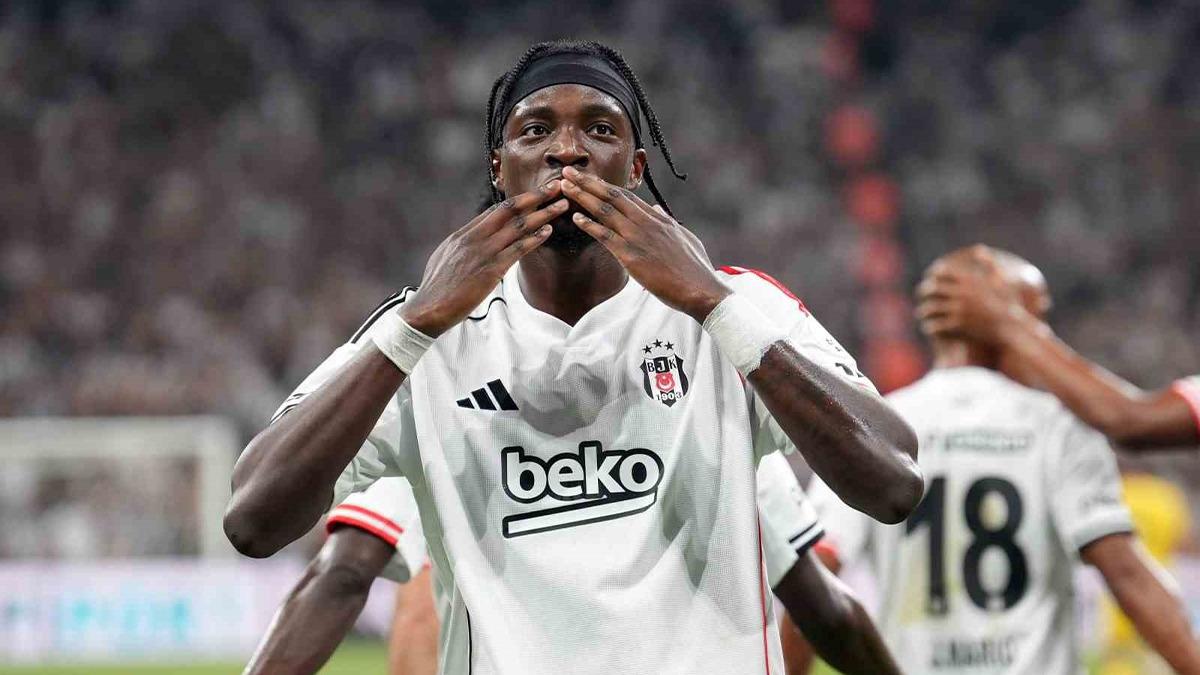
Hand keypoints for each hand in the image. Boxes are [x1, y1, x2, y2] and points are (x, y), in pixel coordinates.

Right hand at [400, 182, 567, 336]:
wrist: (427, 309)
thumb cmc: (436, 290)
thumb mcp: (445, 260)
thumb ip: (462, 248)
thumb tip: (473, 242)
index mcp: (462, 235)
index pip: (494, 212)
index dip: (517, 201)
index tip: (534, 194)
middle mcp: (474, 238)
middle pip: (508, 210)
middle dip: (534, 196)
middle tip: (554, 186)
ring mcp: (483, 253)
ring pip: (518, 226)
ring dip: (543, 214)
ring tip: (562, 205)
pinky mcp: (491, 270)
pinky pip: (518, 249)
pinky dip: (535, 238)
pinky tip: (548, 231)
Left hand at [560, 166, 728, 320]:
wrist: (702, 290)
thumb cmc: (696, 270)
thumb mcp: (685, 238)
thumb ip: (668, 222)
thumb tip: (656, 209)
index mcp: (659, 219)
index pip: (627, 197)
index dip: (605, 186)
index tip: (588, 178)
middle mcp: (647, 222)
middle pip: (612, 196)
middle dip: (588, 182)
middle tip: (568, 171)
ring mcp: (638, 237)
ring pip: (605, 211)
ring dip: (582, 196)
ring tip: (564, 186)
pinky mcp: (632, 256)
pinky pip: (605, 237)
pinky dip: (589, 225)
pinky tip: (575, 218)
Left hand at [914, 245, 1032, 344]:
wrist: (1013, 329)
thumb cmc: (1008, 305)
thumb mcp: (1000, 280)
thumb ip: (989, 263)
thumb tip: (980, 249)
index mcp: (970, 280)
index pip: (943, 271)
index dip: (934, 273)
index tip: (930, 276)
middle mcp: (962, 293)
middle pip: (933, 289)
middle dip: (924, 291)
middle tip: (920, 294)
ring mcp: (959, 309)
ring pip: (931, 308)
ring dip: (924, 310)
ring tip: (922, 313)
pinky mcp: (958, 325)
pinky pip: (936, 325)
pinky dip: (930, 326)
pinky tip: (928, 327)